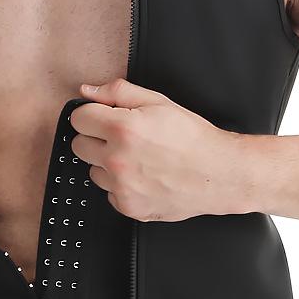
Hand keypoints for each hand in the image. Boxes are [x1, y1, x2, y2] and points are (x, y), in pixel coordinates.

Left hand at [70, 78, 248, 221]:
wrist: (220, 174)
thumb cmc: (193, 138)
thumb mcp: (158, 102)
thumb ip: (117, 92)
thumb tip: (88, 91)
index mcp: (122, 129)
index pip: (78, 118)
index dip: (92, 114)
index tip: (103, 117)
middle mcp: (117, 160)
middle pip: (78, 145)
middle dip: (96, 138)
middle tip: (123, 137)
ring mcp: (121, 187)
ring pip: (93, 170)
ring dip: (107, 163)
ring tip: (137, 158)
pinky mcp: (128, 207)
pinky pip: (109, 192)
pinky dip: (121, 185)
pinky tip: (144, 176)